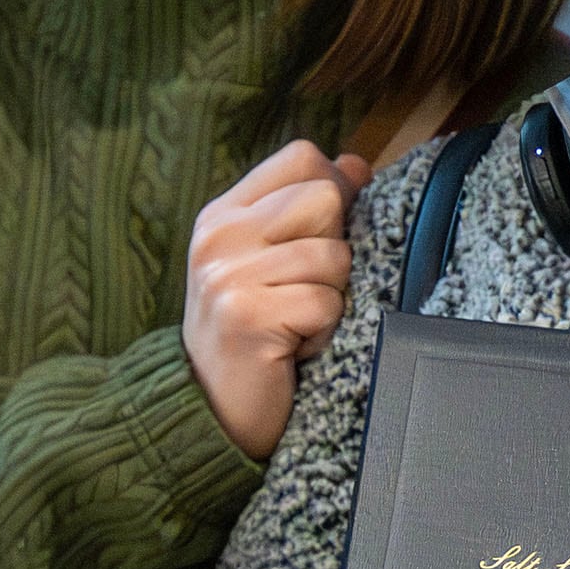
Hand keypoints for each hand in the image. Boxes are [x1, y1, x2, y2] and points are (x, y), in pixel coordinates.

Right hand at [183, 141, 369, 458]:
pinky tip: (292, 346)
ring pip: (332, 254)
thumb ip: (308, 210)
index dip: (336, 189)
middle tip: (303, 290)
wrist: (213, 410)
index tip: (326, 235)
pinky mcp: (245, 315)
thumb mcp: (271, 261)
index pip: (302, 158)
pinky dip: (321, 331)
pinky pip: (324, 302)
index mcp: (225, 213)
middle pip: (325, 197)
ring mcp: (228, 274)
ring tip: (296, 322)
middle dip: (335, 249)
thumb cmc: (253, 333)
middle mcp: (219, 234)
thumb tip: (357, 164)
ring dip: (329, 297)